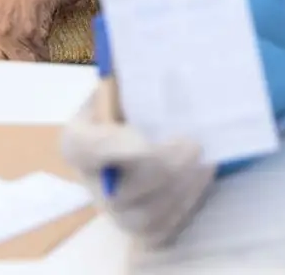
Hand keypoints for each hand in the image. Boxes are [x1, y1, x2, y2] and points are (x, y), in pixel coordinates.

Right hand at [62, 88, 214, 246]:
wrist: (147, 129)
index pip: (83, 149)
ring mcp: (115, 211)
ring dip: (182, 189)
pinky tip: (202, 177)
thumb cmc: (136, 102)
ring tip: (206, 162)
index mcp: (79, 141)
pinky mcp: (141, 229)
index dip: (111, 148)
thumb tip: (148, 55)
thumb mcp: (127, 82)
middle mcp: (92, 183)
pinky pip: (163, 230)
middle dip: (163, 170)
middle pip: (120, 192)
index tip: (143, 141)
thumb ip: (131, 76)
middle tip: (194, 145)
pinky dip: (187, 204)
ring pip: (146, 216)